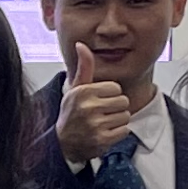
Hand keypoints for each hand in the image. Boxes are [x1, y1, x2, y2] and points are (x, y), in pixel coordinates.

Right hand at [54, 40, 132, 169]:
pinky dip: (117, 133)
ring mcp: (95, 124)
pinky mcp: (102, 139)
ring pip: (125, 116)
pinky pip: (124, 131)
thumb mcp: (75, 88)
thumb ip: (84, 66)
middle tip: (100, 114)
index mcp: (83, 91)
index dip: (109, 95)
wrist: (62, 143)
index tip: (97, 101)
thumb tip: (81, 44)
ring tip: (102, 123)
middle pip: (123, 101)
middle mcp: (88, 107)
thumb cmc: (71, 113)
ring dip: (117, 121)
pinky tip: (104, 133)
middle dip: (115, 108)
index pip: (116, 88)